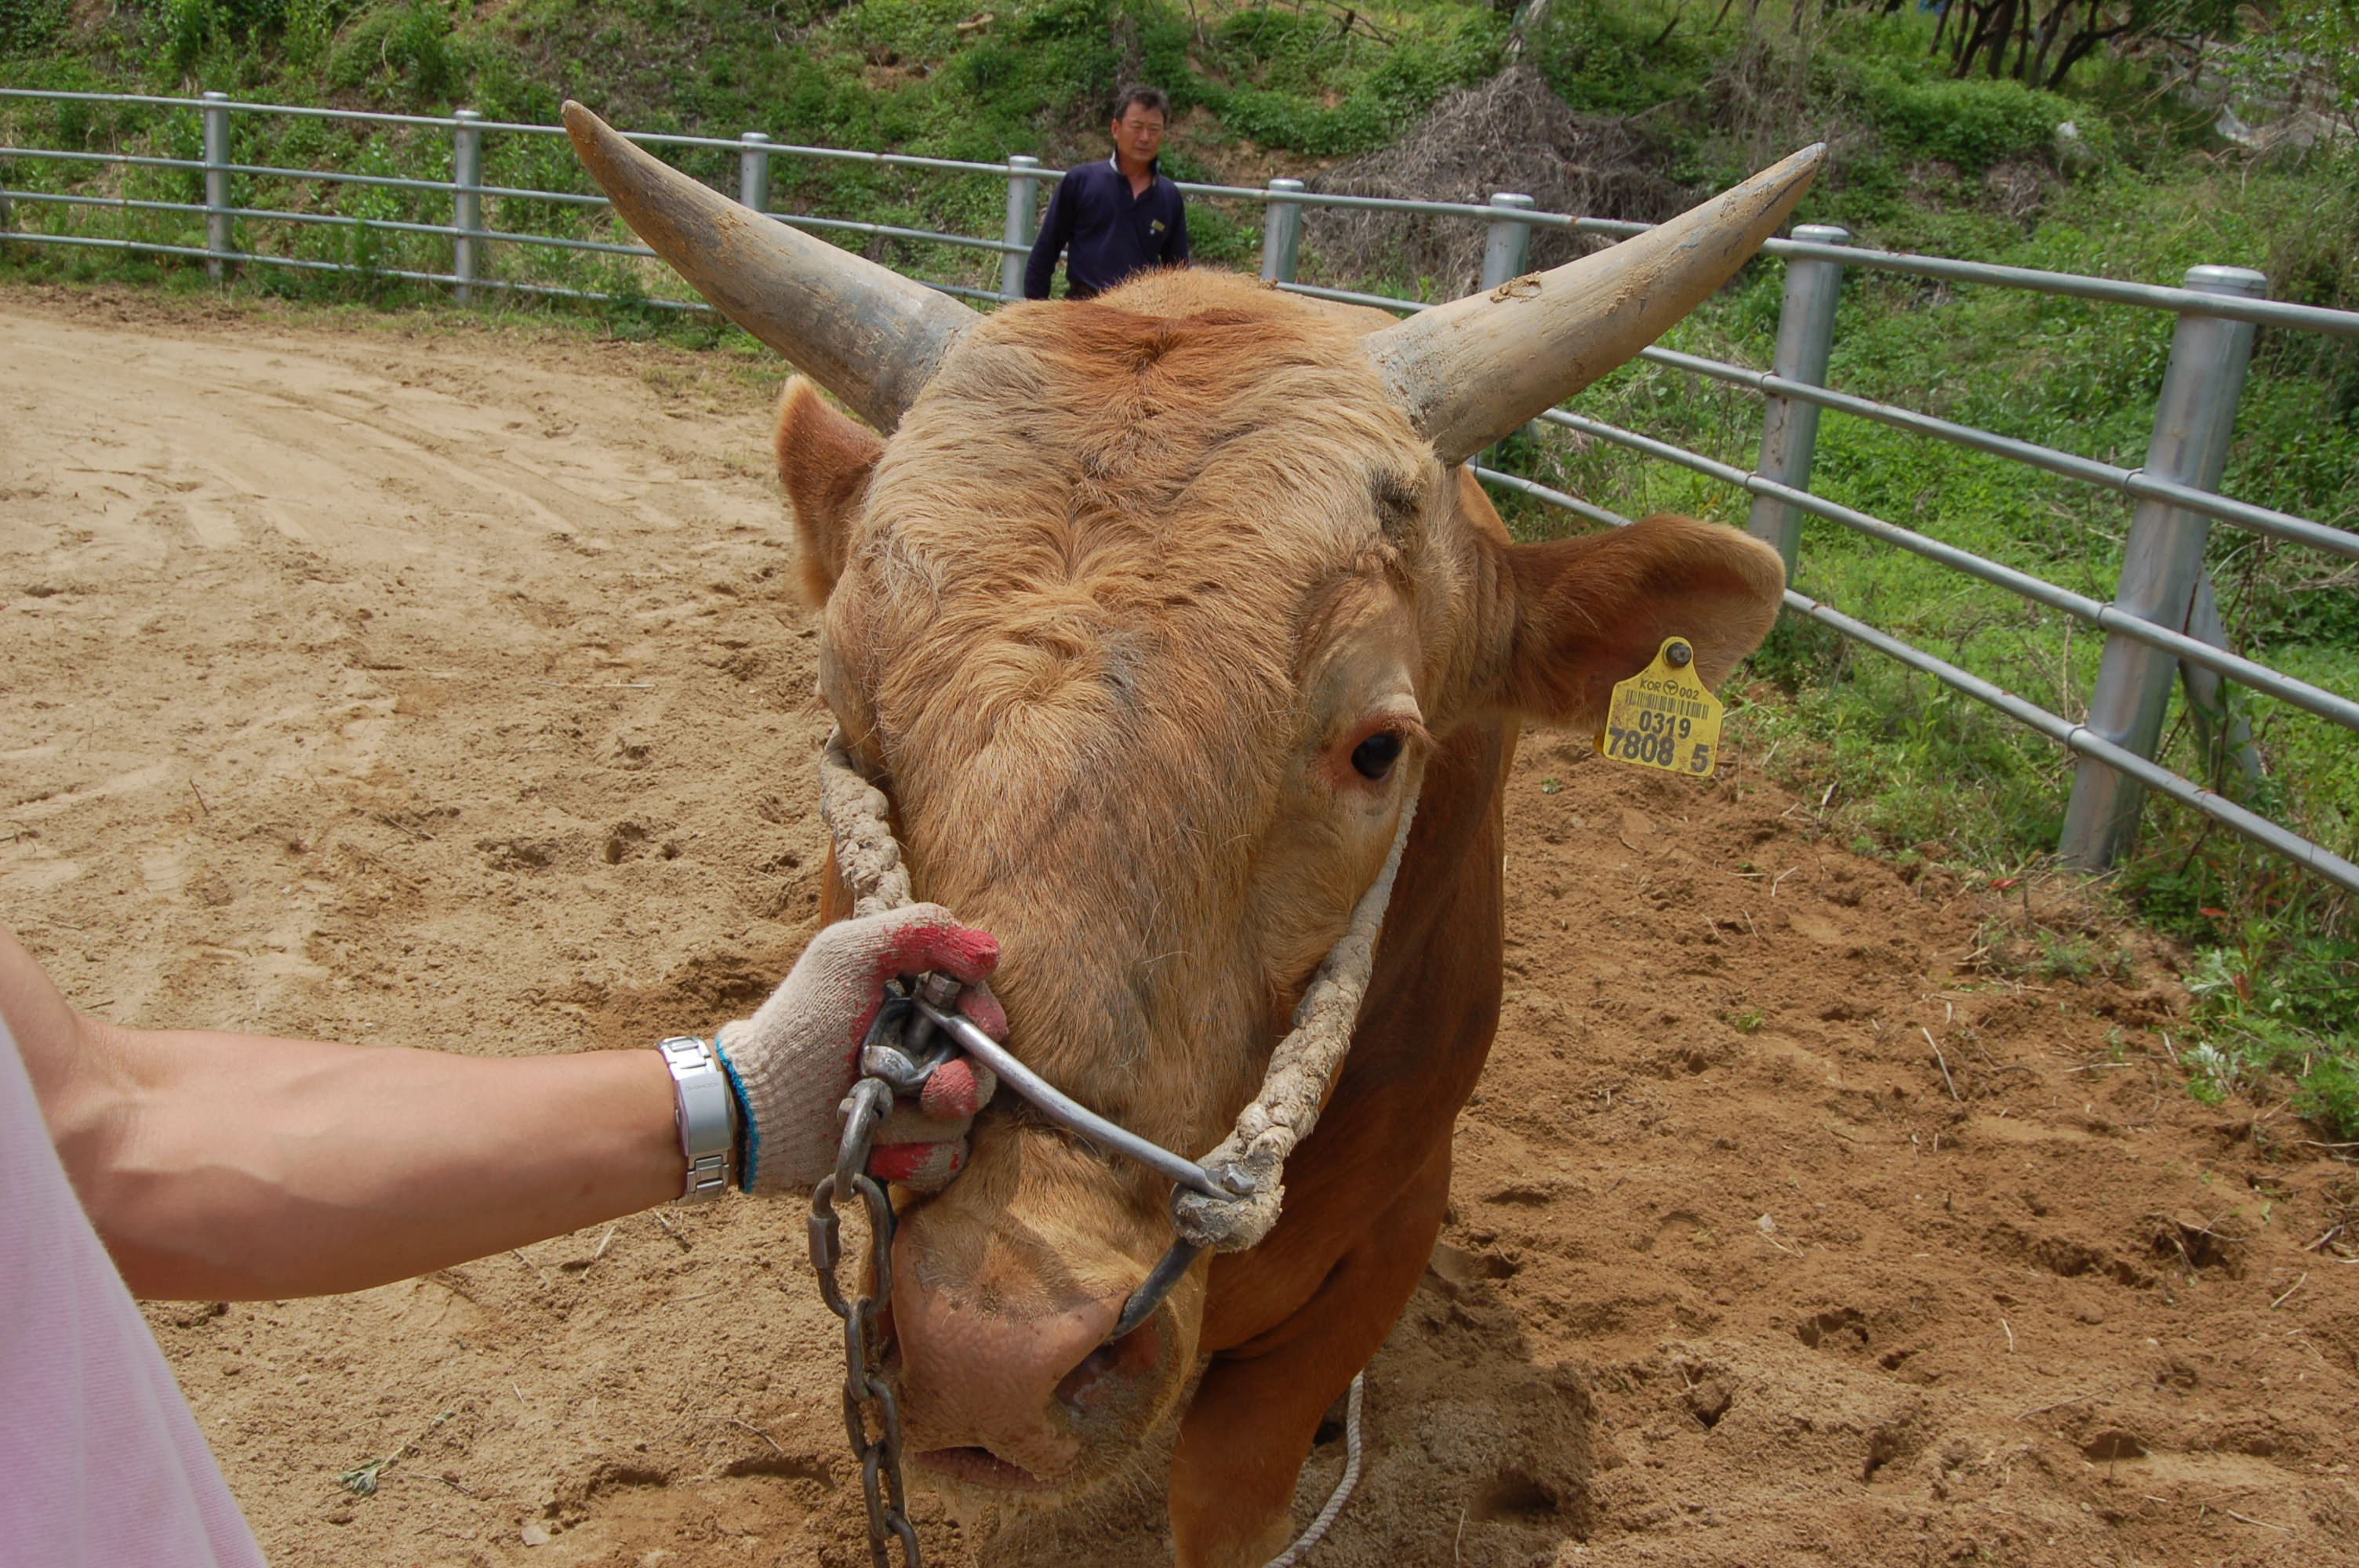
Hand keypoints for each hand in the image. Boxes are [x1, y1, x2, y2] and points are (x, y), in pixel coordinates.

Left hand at [716, 904, 1003, 1193]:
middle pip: (984, 1069)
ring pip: (963, 1120)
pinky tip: (879, 1150)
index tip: (981, 1028)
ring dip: (919, 1122)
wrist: (758, 1109)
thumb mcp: (848, 954)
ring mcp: (915, 1103)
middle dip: (962, 1083)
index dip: (984, 1019)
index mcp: (916, 1001)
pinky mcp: (905, 1150)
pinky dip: (912, 1158)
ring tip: (877, 1117)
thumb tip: (990, 953)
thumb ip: (921, 930)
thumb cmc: (800, 1025)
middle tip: (933, 1092)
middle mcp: (922, 1051)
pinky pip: (942, 1161)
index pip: (979, 1007)